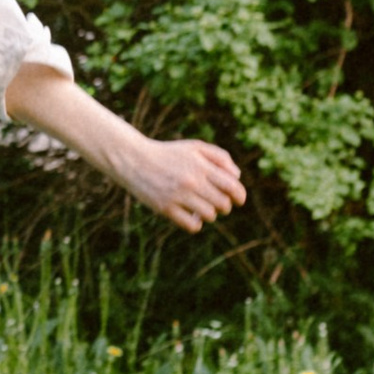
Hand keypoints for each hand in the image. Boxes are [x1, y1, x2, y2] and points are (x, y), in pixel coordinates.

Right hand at [126, 137, 245, 231]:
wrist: (133, 159)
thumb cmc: (168, 153)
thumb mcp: (195, 147)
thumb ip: (220, 157)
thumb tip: (237, 177)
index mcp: (201, 166)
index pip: (233, 187)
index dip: (240, 197)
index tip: (238, 200)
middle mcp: (192, 181)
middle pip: (223, 204)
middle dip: (224, 206)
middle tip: (216, 203)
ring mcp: (178, 196)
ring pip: (209, 216)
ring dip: (209, 214)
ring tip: (200, 208)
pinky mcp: (165, 208)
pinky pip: (192, 226)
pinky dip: (196, 223)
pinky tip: (190, 215)